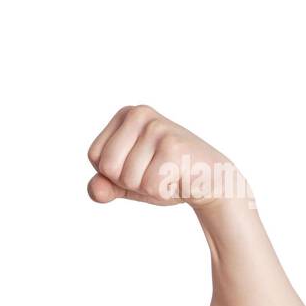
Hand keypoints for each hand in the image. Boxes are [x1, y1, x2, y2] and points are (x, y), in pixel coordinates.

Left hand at [86, 105, 250, 208]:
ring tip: (168, 173)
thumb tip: (96, 191)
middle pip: (108, 167)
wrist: (211, 181)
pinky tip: (178, 178)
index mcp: (126, 115)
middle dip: (129, 181)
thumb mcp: (127, 183)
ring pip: (127, 178)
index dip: (114, 173)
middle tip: (155, 171)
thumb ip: (103, 186)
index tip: (140, 165)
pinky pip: (149, 185)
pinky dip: (162, 191)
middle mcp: (139, 114)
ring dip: (147, 187)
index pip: (95, 156)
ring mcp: (157, 128)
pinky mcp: (173, 146)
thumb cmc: (165, 177)